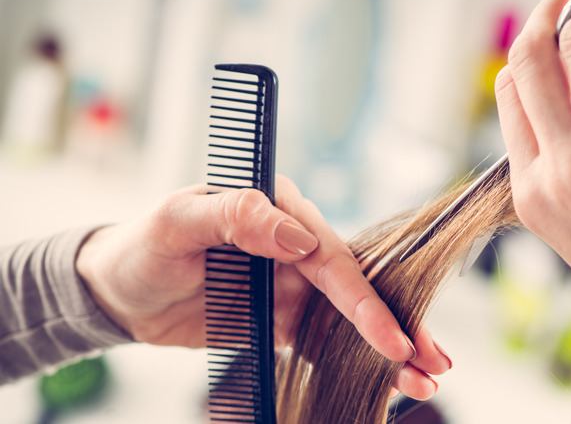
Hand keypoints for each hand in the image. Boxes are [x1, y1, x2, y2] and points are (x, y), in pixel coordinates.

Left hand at [76, 176, 449, 399]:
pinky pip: (325, 341)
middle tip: (432, 358)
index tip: (388, 335)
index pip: (329, 253)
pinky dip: (357, 361)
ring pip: (351, 317)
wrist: (117, 292)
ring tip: (427, 377)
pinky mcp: (283, 317)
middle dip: (398, 322)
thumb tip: (299, 235)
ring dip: (390, 347)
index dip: (363, 296)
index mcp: (276, 209)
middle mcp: (292, 243)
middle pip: (357, 284)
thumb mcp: (179, 221)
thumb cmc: (144, 247)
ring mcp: (291, 283)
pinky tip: (390, 381)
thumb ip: (238, 215)